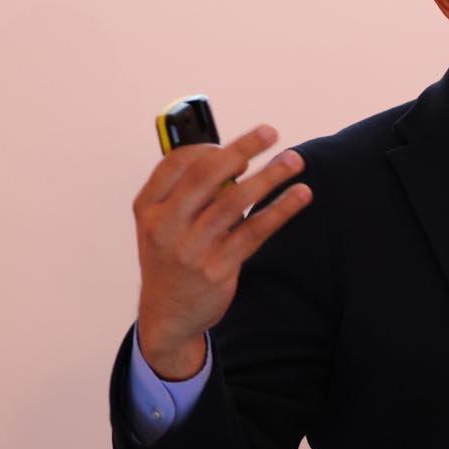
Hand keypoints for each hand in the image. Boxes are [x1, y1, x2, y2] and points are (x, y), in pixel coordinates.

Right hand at [133, 125, 310, 378]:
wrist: (168, 315)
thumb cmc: (170, 259)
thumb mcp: (161, 225)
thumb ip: (187, 192)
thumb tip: (235, 155)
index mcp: (147, 209)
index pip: (176, 164)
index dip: (209, 148)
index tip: (238, 147)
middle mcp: (165, 227)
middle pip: (206, 175)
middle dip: (242, 148)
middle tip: (270, 133)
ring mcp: (191, 249)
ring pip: (235, 201)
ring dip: (269, 176)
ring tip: (295, 160)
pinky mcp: (218, 268)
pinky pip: (255, 231)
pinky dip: (280, 209)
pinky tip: (300, 195)